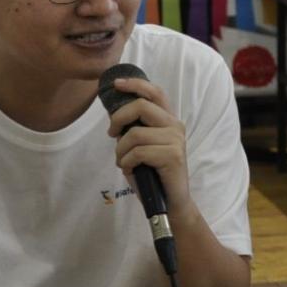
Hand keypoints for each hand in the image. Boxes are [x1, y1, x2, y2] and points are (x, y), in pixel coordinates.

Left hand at [105, 75, 191, 218]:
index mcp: (168, 120)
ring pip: (134, 134)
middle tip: (111, 134)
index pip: (155, 92)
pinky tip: (130, 170)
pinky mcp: (172, 156)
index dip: (135, 84)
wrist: (169, 202)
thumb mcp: (141, 146)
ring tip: (123, 161)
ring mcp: (175, 140)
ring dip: (120, 150)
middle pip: (141, 106)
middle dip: (118, 119)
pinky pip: (137, 152)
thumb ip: (134, 129)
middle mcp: (175, 126)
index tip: (116, 85)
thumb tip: (115, 115)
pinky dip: (126, 162)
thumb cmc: (152, 174)